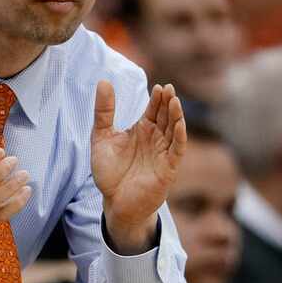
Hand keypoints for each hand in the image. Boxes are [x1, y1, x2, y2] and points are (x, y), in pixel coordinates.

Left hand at [91, 81, 186, 252]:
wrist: (114, 202)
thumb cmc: (109, 172)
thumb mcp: (101, 137)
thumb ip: (104, 111)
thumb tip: (103, 81)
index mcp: (142, 129)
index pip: (154, 109)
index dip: (158, 98)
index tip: (159, 86)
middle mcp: (156, 138)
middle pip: (166, 116)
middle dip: (168, 103)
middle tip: (167, 88)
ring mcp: (163, 152)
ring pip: (174, 130)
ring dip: (176, 116)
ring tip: (174, 100)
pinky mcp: (168, 168)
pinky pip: (177, 149)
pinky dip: (180, 136)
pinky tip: (179, 124)